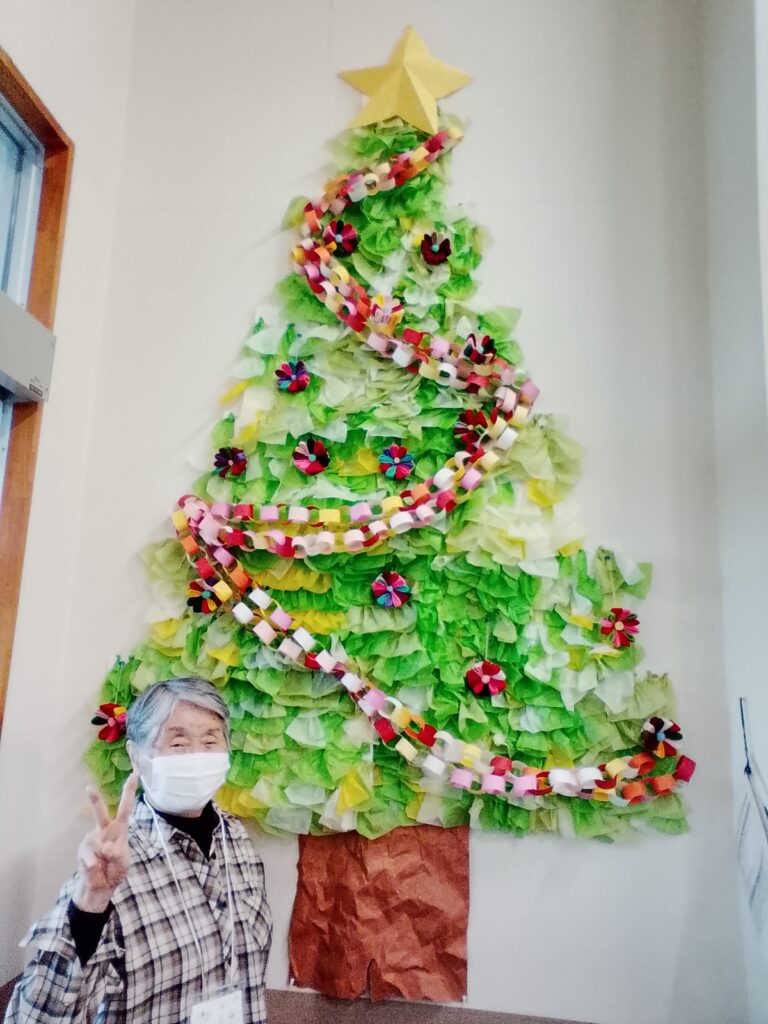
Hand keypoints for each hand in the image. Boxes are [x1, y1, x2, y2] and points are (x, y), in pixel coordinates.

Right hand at [72, 774, 137, 912]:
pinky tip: (95, 869)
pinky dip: (93, 864)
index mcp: (120, 830)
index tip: (134, 775)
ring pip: (95, 842)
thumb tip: (105, 847)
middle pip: (101, 813)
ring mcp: (91, 840)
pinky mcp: (82, 851)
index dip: (129, 792)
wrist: (100, 889)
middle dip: (94, 801)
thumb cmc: (115, 871)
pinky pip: (88, 856)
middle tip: (88, 788)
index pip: (125, 808)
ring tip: (104, 866)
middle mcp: (104, 831)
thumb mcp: (122, 863)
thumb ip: (117, 854)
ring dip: (102, 857)